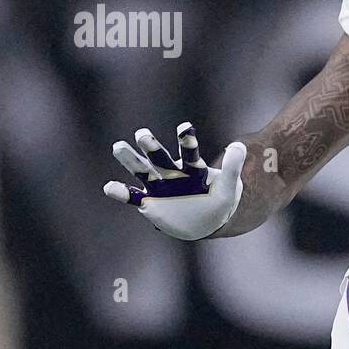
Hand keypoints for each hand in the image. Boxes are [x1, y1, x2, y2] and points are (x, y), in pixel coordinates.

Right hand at [103, 122, 244, 239]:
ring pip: (143, 171)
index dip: (188, 140)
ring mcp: (160, 187)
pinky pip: (133, 197)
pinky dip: (121, 193)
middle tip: (143, 134)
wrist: (209, 221)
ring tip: (118, 146)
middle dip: (152, 147)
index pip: (190, 152)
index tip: (186, 127)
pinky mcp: (150, 203)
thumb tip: (239, 144)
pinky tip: (109, 187)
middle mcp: (173, 173)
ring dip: (130, 160)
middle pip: (160, 158)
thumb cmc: (220, 200)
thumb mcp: (230, 186)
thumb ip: (233, 167)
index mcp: (193, 168)